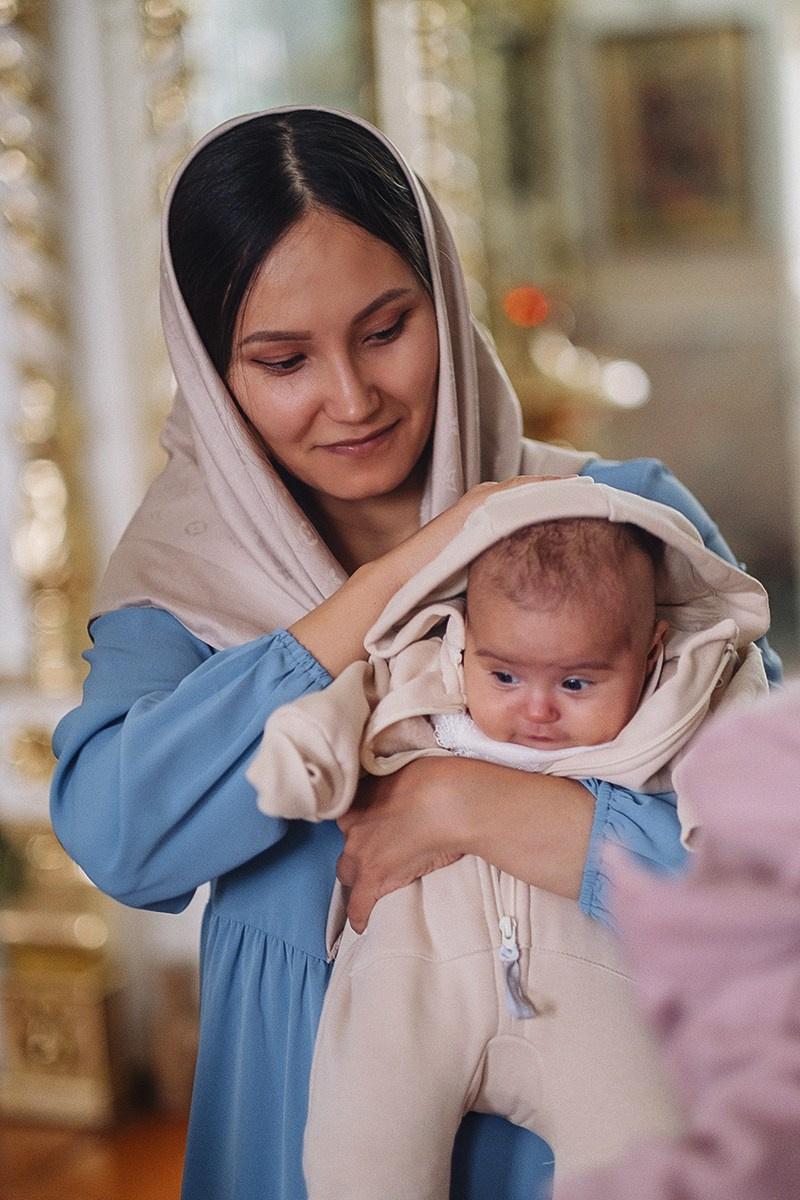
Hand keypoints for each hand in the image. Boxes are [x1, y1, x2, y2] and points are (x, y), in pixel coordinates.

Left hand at [336, 756, 592, 931]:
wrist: (452, 801)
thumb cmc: (440, 779)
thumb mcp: (407, 770)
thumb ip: (394, 784)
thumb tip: (399, 789)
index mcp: (360, 795)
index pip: (349, 813)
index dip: (362, 820)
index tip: (374, 824)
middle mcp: (352, 823)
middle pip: (346, 842)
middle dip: (358, 846)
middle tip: (379, 848)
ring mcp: (360, 852)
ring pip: (347, 870)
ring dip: (357, 875)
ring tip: (370, 882)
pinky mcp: (373, 876)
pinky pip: (358, 903)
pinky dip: (359, 914)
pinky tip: (361, 925)